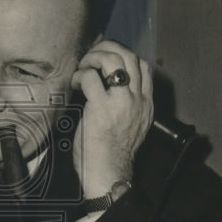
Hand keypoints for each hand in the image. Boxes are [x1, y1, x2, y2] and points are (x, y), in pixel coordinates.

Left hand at [69, 40, 153, 197]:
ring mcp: (121, 101)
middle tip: (91, 56)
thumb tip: (107, 87)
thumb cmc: (112, 154)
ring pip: (113, 60)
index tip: (106, 58)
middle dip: (108, 49)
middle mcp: (137, 99)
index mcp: (146, 103)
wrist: (109, 173)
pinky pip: (91, 77)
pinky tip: (76, 83)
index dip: (123, 54)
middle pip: (129, 56)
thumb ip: (126, 105)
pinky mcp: (101, 107)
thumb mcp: (130, 126)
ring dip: (94, 57)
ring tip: (83, 67)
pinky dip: (81, 75)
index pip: (143, 66)